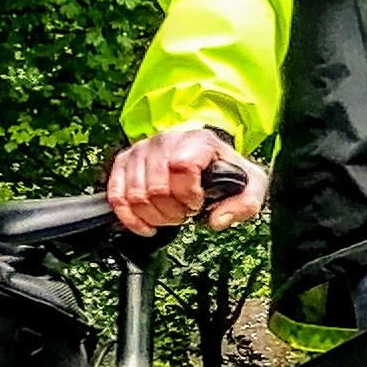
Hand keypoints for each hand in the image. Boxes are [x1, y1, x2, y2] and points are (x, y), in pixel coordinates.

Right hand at [106, 124, 262, 235]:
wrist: (201, 155)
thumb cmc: (224, 170)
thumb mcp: (250, 183)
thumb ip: (247, 202)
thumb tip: (218, 221)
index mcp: (198, 140)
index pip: (183, 167)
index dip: (190, 195)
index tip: (198, 203)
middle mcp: (165, 140)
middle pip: (156, 188)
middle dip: (173, 211)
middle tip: (185, 213)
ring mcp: (140, 150)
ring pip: (135, 195)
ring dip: (154, 216)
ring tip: (171, 215)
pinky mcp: (124, 162)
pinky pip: (116, 196)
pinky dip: (130, 218)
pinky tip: (147, 226)